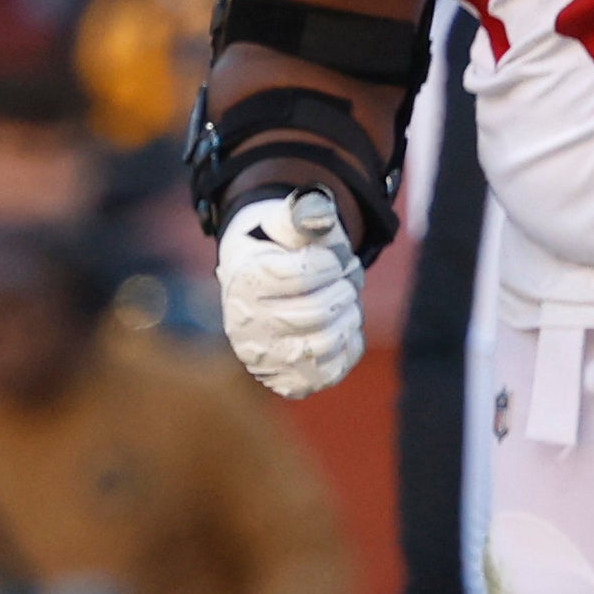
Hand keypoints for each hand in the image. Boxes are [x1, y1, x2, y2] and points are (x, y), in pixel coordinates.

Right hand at [216, 188, 363, 396]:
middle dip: (342, 290)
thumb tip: (316, 214)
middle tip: (342, 280)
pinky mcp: (286, 380)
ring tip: (341, 302)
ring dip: (348, 317)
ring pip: (325, 344)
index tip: (329, 260)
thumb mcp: (291, 223)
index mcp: (246, 279)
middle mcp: (245, 323)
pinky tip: (340, 327)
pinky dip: (348, 346)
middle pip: (317, 313)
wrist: (263, 285)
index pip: (305, 275)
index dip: (330, 264)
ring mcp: (263, 357)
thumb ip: (307, 213)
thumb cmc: (284, 249)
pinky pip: (332, 371)